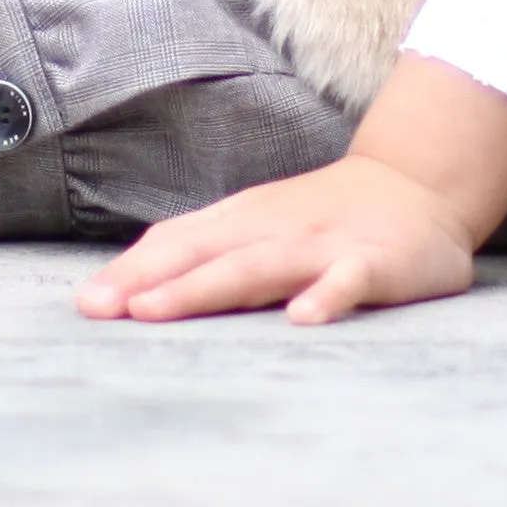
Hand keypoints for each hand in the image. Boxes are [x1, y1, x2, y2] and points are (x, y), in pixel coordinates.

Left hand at [73, 53, 506, 326]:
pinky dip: (325, 296)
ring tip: (158, 310)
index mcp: (243, 222)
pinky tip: (302, 321)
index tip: (87, 305)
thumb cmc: (322, 218)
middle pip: (204, 255)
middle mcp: (274, 229)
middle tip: (101, 310)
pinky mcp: (374, 262)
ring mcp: (322, 245)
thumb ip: (203, 254)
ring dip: (205, 286)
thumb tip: (124, 290)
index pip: (177, 243)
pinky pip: (348, 280)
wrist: (418, 185)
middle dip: (149, 282)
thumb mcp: (258, 226)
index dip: (132, 272)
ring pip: (258, 266)